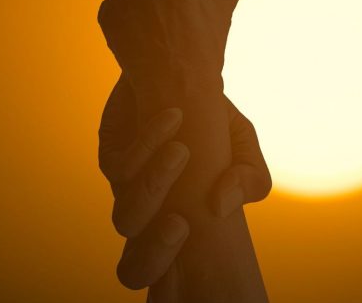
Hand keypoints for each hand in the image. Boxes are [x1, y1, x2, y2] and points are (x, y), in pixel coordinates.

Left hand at [98, 76, 271, 289]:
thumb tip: (220, 206)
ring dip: (154, 188)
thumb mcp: (244, 148)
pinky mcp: (110, 157)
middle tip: (181, 223)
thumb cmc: (216, 125)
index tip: (195, 260)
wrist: (187, 79)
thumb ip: (251, 179)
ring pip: (126, 219)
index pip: (168, 278)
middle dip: (155, 255)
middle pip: (134, 270)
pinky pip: (121, 165)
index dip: (170, 287)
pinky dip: (149, 142)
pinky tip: (172, 117)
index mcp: (186, 227)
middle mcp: (153, 219)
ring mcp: (128, 192)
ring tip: (181, 151)